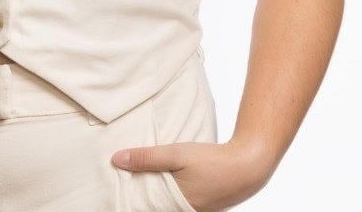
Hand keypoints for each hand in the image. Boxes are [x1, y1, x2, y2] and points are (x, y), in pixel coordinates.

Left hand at [112, 140, 272, 211]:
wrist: (247, 166)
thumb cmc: (211, 161)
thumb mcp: (176, 154)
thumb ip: (147, 158)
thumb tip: (116, 159)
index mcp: (172, 206)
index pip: (143, 208)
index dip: (130, 201)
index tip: (114, 193)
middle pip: (153, 206)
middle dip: (140, 196)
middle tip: (123, 184)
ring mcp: (193, 210)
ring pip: (165, 203)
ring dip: (154, 192)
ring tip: (140, 179)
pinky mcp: (201, 204)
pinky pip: (177, 200)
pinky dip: (168, 191)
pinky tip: (165, 179)